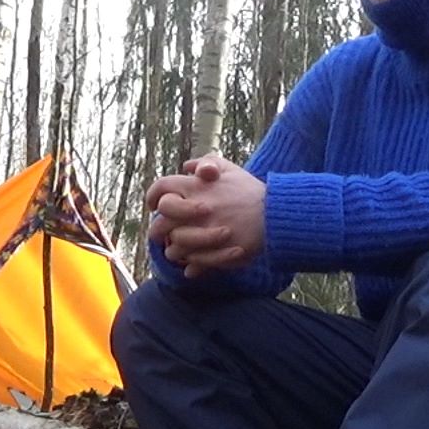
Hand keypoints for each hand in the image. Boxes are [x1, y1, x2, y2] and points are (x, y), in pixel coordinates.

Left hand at [143, 154, 265, 277]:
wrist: (276, 216)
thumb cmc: (251, 192)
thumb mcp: (230, 168)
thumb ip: (206, 163)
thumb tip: (186, 167)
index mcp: (196, 187)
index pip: (161, 188)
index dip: (152, 197)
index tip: (153, 206)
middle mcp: (195, 209)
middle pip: (161, 222)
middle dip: (159, 228)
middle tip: (164, 232)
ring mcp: (204, 233)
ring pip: (174, 247)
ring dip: (174, 250)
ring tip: (180, 250)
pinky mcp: (214, 254)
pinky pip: (192, 263)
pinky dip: (191, 265)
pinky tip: (194, 263)